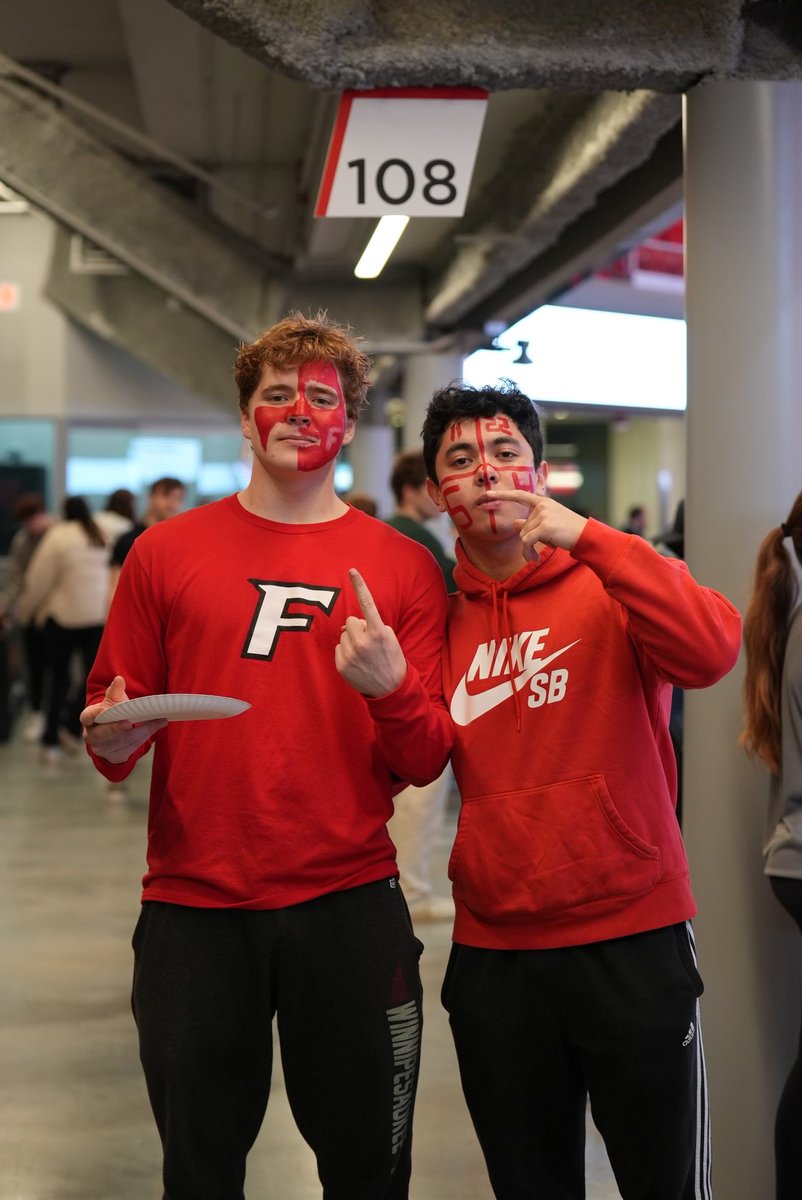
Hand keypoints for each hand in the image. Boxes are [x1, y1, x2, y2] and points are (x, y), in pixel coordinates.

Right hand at [80, 675, 166, 763]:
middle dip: (115, 728)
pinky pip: (131, 747)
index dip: (95, 714)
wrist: (114, 737)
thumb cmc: (112, 714)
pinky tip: (157, 725)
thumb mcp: (112, 702)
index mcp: (89, 719)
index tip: (104, 711)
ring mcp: (103, 748)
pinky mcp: (116, 755)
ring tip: (156, 721)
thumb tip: (118, 680)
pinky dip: (145, 737)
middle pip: (103, 733)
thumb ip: (115, 692)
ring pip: (121, 741)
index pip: (87, 717)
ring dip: (138, 731)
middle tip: (128, 723)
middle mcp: (92, 736)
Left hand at [335, 569, 406, 697]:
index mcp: (379, 631)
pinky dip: (346, 651)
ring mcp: (351, 654)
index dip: (360, 585)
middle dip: (358, 627)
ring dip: (351, 639)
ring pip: (343, 634)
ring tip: (364, 654)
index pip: (367, 603)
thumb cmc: (391, 659)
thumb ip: (371, 626)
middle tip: (369, 642)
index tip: (352, 570)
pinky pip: (338, 647)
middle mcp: (363, 641)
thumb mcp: (389, 638)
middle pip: (351, 620)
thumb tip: (346, 624)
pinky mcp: (341, 664)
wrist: (390, 689)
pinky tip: (357, 662)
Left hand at [486, 489, 587, 561]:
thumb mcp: (548, 525)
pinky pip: (527, 541)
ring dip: (527, 549)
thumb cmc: (568, 531)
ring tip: (537, 555)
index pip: (519, 495)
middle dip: (526, 542)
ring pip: (523, 536)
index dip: (502, 495)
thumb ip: (531, 522)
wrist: (586, 536)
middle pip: (521, 526)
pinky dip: (528, 552)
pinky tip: (536, 558)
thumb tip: (514, 523)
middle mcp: (542, 506)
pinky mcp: (544, 526)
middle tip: (534, 552)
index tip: (486, 494)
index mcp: (543, 502)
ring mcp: (543, 514)